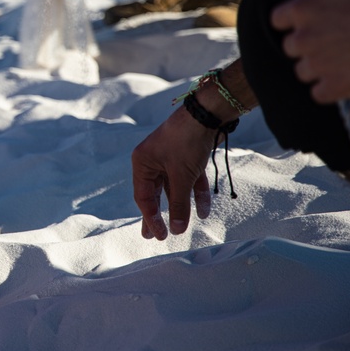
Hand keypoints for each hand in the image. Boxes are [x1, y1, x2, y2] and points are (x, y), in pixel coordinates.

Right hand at [131, 107, 214, 239]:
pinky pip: (188, 180)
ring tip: (180, 228)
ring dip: (181, 206)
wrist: (207, 114)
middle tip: (154, 236)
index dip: (151, 218)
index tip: (159, 236)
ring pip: (173, 188)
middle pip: (155, 194)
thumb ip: (178, 204)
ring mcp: (170, 158)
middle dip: (159, 215)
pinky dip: (195, 193)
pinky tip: (204, 210)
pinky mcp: (186, 156)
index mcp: (142, 163)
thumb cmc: (186, 142)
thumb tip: (176, 229)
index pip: (144, 197)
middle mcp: (153, 160)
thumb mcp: (181, 177)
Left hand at [271, 0, 349, 101]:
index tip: (317, 15)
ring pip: (303, 70)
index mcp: (301, 11)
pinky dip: (329, 87)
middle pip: (290, 46)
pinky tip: (346, 73)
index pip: (278, 20)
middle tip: (336, 34)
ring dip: (317, 65)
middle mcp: (304, 40)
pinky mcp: (337, 87)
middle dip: (308, 40)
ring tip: (344, 53)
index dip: (296, 17)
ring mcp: (320, 66)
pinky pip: (318, 93)